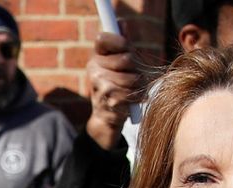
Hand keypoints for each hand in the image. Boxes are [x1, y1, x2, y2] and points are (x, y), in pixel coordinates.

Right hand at [86, 32, 140, 150]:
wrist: (107, 118)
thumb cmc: (119, 88)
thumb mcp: (121, 66)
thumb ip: (123, 45)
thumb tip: (122, 23)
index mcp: (96, 57)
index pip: (103, 38)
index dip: (119, 42)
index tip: (127, 49)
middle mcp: (93, 68)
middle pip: (126, 59)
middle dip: (136, 69)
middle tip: (134, 78)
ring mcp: (99, 84)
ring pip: (132, 78)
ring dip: (139, 86)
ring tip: (134, 91)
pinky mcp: (108, 99)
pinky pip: (132, 93)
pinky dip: (137, 98)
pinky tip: (131, 102)